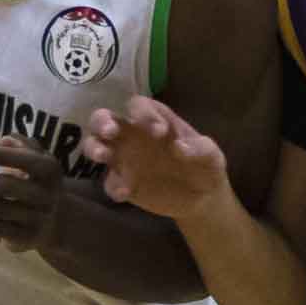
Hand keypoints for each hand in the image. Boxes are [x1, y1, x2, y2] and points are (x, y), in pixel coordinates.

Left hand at [0, 137, 65, 254]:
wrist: (59, 221)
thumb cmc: (39, 183)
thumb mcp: (40, 160)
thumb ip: (24, 145)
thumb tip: (4, 139)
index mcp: (50, 172)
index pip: (28, 161)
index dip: (2, 156)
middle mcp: (46, 196)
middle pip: (9, 187)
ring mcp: (35, 218)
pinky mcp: (22, 236)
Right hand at [81, 95, 227, 217]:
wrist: (202, 198)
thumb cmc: (205, 166)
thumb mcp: (211, 155)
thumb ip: (200, 148)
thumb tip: (180, 146)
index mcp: (154, 119)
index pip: (138, 105)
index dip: (143, 114)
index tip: (159, 132)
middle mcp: (132, 134)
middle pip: (104, 118)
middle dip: (102, 121)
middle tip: (110, 131)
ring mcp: (124, 158)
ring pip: (95, 145)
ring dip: (94, 147)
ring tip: (104, 156)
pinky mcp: (122, 182)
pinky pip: (108, 181)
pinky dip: (113, 185)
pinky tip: (126, 193)